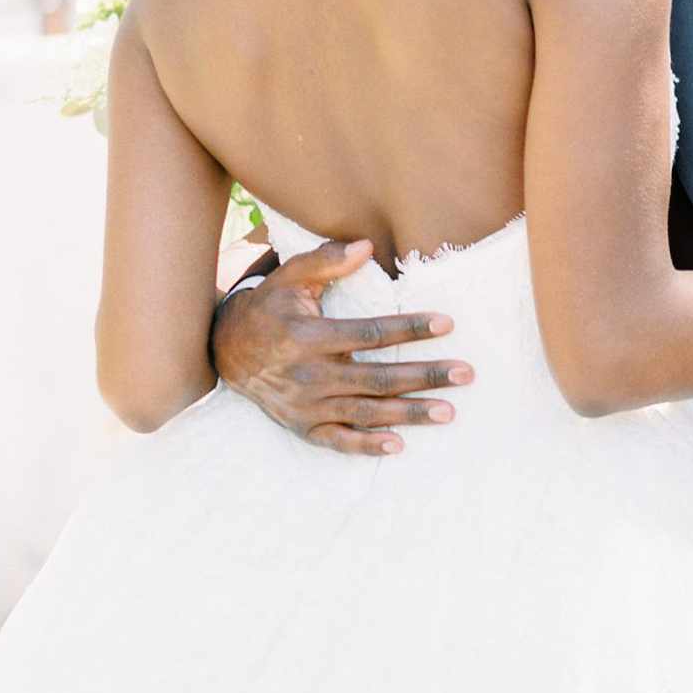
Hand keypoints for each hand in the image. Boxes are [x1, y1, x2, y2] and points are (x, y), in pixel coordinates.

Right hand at [210, 239, 472, 454]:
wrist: (226, 351)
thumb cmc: (269, 307)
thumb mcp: (290, 277)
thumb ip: (326, 261)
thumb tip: (366, 246)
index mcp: (309, 337)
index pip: (370, 334)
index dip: (410, 329)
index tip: (446, 324)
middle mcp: (309, 376)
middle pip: (377, 378)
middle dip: (425, 376)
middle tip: (465, 374)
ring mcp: (306, 406)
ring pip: (365, 412)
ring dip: (409, 413)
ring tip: (449, 412)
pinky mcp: (302, 426)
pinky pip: (338, 441)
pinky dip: (366, 446)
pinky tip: (398, 445)